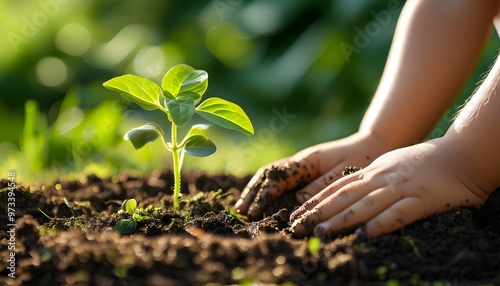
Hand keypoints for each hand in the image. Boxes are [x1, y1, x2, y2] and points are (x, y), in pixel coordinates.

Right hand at [234, 132, 390, 219]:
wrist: (372, 145)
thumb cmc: (362, 159)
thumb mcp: (346, 172)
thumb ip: (323, 184)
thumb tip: (299, 198)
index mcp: (307, 160)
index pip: (278, 177)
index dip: (264, 194)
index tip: (255, 211)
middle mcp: (300, 160)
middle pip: (268, 173)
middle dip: (252, 192)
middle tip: (241, 211)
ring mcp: (300, 163)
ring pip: (270, 174)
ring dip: (256, 189)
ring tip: (244, 206)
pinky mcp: (304, 169)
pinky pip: (279, 177)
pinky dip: (266, 187)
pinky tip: (261, 198)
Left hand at [289, 137, 489, 237]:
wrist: (459, 156)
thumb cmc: (423, 162)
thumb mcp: (388, 165)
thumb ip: (368, 178)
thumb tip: (347, 193)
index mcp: (373, 171)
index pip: (338, 187)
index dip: (316, 201)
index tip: (298, 213)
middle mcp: (381, 178)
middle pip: (344, 196)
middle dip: (319, 212)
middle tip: (299, 226)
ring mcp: (400, 188)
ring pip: (365, 205)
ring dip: (341, 219)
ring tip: (322, 232)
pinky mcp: (421, 200)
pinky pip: (398, 213)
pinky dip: (380, 224)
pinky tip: (364, 235)